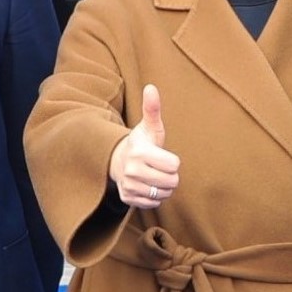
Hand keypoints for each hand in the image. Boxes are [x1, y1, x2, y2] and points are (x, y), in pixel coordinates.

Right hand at [111, 84, 180, 209]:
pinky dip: (154, 197)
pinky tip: (147, 185)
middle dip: (170, 176)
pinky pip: (153, 203)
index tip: (162, 156)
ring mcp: (129, 186)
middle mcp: (132, 171)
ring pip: (163, 194)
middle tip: (159, 167)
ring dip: (163, 187)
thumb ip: (152, 109)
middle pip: (171, 182)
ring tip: (154, 176)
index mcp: (140, 152)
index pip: (174, 165)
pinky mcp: (128, 199)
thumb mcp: (148, 126)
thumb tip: (151, 87)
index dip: (172, 161)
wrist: (117, 160)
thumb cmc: (141, 143)